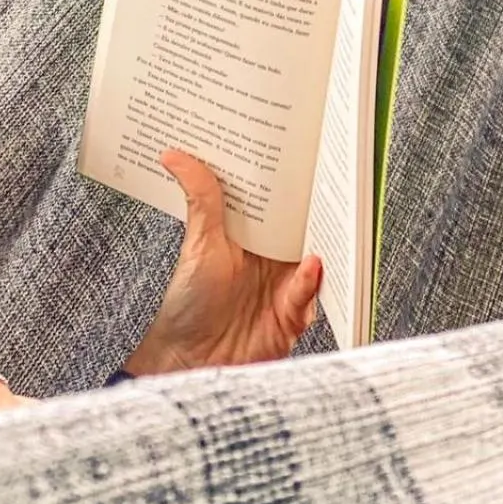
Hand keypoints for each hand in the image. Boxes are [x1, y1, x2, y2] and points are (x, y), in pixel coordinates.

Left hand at [125, 149, 322, 376]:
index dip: (287, 175)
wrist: (189, 359)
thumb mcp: (198, 243)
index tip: (298, 144)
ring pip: (314, 254)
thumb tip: (175, 155)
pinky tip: (311, 263)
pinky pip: (308, 292)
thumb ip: (200, 199)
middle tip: (326, 174)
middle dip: (315, 202)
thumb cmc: (190, 301)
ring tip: (328, 213)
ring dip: (321, 237)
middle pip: (302, 224)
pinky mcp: (293, 312)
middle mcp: (274, 255)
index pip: (277, 199)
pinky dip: (311, 277)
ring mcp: (286, 283)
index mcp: (254, 234)